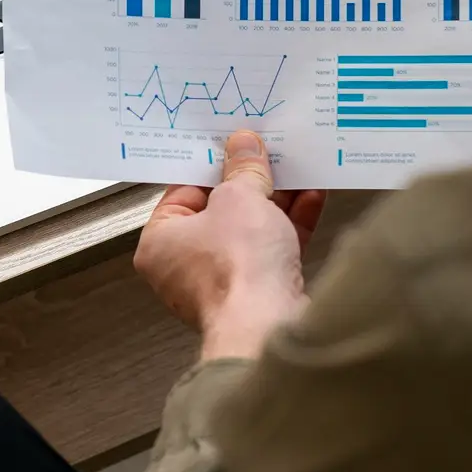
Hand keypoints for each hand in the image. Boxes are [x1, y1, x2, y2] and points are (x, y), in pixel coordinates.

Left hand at [134, 131, 326, 361]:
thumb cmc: (234, 270)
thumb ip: (243, 169)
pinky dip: (290, 225)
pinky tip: (310, 198)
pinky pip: (272, 252)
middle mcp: (185, 268)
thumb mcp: (239, 197)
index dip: (211, 165)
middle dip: (249, 183)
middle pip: (220, 212)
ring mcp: (222, 284)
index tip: (232, 146)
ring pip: (250, 232)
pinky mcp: (257, 295)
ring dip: (275, 201)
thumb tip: (243, 149)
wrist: (267, 325)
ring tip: (295, 170)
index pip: (183, 192)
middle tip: (265, 154)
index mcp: (160, 243)